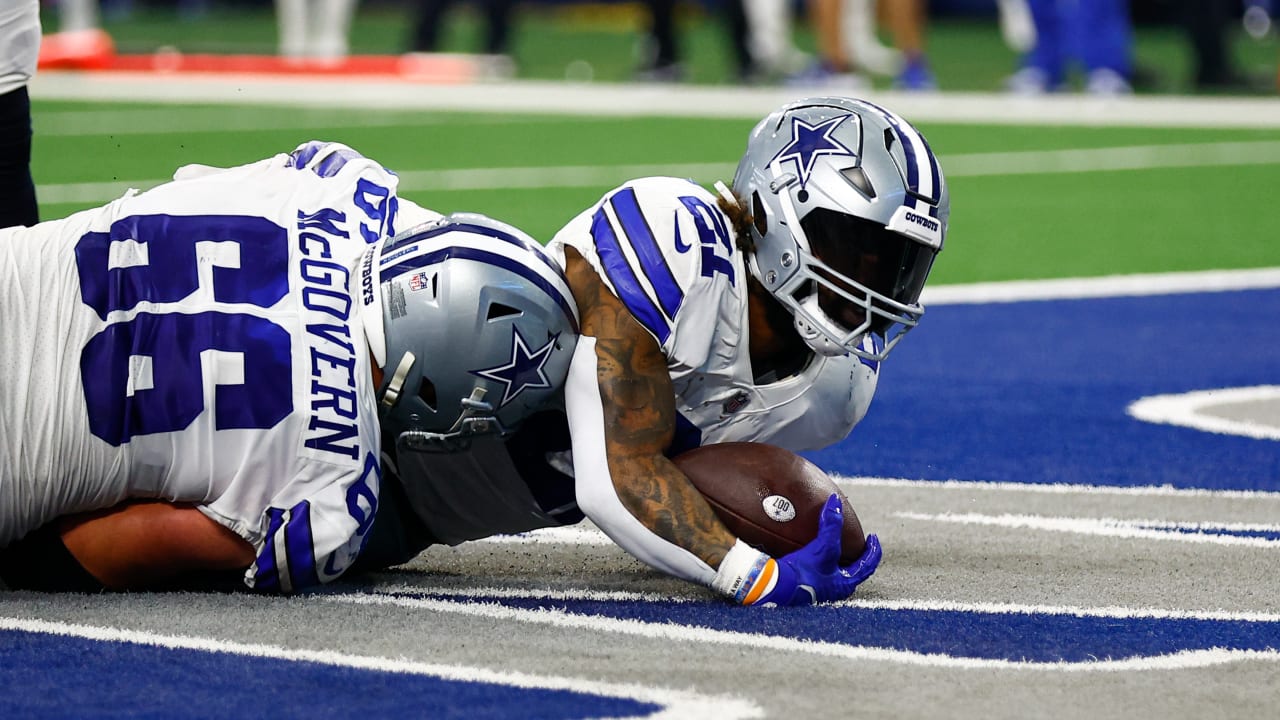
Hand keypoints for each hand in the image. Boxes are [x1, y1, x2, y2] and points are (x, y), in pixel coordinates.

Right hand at [751, 494, 881, 605]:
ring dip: (838, 559)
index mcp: (845, 583)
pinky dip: (820, 560)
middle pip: (853, 570)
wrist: (775, 588)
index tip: (873, 537)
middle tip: (857, 542)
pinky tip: (812, 553)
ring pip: (835, 572)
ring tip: (835, 545)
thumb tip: (836, 501)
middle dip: (857, 556)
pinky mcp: (804, 585)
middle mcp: (834, 590)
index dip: (873, 550)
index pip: (868, 565)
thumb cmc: (804, 573)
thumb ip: (831, 525)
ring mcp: (819, 589)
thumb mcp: (823, 548)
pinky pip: (818, 571)